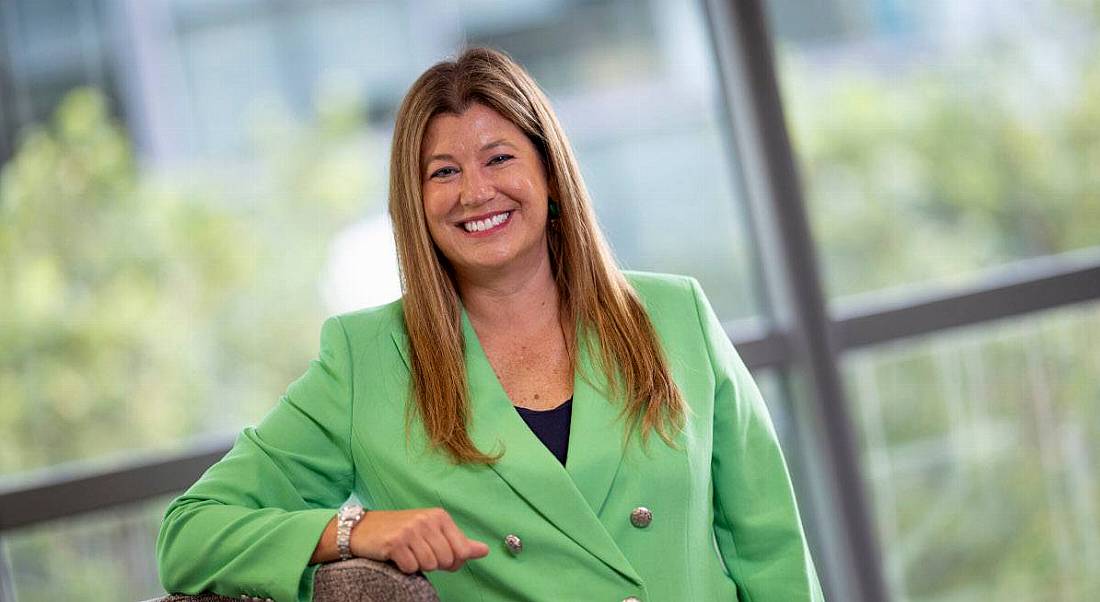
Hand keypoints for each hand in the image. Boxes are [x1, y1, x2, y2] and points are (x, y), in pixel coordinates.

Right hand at [351, 507, 489, 572]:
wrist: (364, 529)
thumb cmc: (402, 532)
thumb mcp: (433, 533)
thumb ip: (460, 543)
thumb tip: (485, 551)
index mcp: (440, 516)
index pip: (462, 551)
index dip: (452, 561)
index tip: (438, 555)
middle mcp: (426, 519)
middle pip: (446, 560)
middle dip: (434, 564)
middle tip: (418, 553)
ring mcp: (410, 530)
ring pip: (430, 565)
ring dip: (418, 565)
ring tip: (408, 553)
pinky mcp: (395, 542)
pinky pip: (411, 568)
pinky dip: (405, 568)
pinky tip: (397, 556)